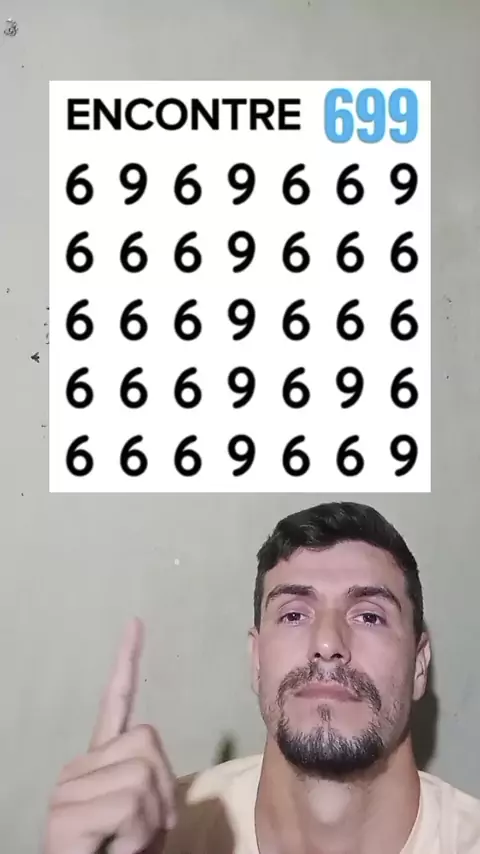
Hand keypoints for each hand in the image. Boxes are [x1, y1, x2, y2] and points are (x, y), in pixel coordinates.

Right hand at [43, 618, 176, 853]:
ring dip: (150, 820)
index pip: (115, 702)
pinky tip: (110, 851)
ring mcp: (66, 789)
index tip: (135, 623)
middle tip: (141, 831)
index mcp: (101, 762)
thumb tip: (150, 752)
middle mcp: (78, 767)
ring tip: (122, 845)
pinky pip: (129, 806)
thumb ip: (153, 779)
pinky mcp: (63, 815)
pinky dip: (136, 837)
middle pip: (148, 742)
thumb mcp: (149, 815)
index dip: (126, 661)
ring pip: (143, 776)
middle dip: (163, 792)